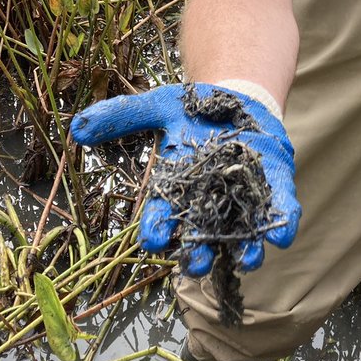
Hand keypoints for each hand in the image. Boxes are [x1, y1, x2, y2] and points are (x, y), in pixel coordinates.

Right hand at [70, 82, 300, 275]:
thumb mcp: (156, 106)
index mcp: (175, 189)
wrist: (237, 97)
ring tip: (249, 258)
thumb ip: (121, 116)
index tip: (154, 239)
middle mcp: (207, 203)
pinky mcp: (272, 186)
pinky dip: (282, 222)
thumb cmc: (192, 109)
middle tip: (196, 262)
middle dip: (198, 251)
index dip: (156, 229)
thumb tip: (77, 128)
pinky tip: (283, 234)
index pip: (161, 216)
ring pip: (242, 232)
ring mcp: (242, 198)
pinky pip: (278, 209)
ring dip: (245, 248)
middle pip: (200, 236)